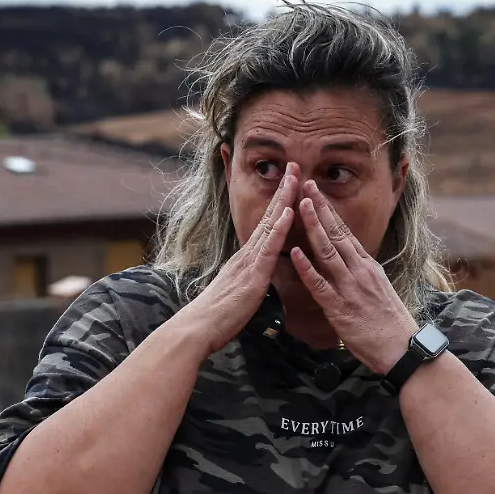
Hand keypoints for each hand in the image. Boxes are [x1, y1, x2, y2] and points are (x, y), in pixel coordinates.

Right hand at [175, 163, 298, 355]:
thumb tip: (258, 278)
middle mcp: (247, 254)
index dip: (279, 203)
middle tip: (295, 165)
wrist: (199, 328)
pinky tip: (289, 212)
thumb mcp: (238, 292)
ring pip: (270, 225)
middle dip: (283, 190)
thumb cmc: (218, 317)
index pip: (267, 225)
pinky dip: (279, 229)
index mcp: (246, 259)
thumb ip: (250, 281)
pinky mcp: (252, 276)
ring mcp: (249, 262)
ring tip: (295, 177)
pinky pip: (268, 249)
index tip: (290, 182)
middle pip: (269, 216)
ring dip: (284, 199)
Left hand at [290, 180, 417, 375]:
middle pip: (337, 234)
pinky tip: (294, 252)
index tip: (317, 193)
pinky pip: (320, 284)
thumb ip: (361, 274)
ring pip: (328, 252)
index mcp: (368, 266)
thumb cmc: (389, 324)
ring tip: (301, 206)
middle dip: (320, 208)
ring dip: (313, 227)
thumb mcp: (378, 290)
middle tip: (306, 186)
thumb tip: (348, 263)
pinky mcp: (340, 308)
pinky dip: (306, 267)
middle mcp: (359, 271)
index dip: (329, 211)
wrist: (402, 348)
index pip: (346, 232)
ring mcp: (350, 288)